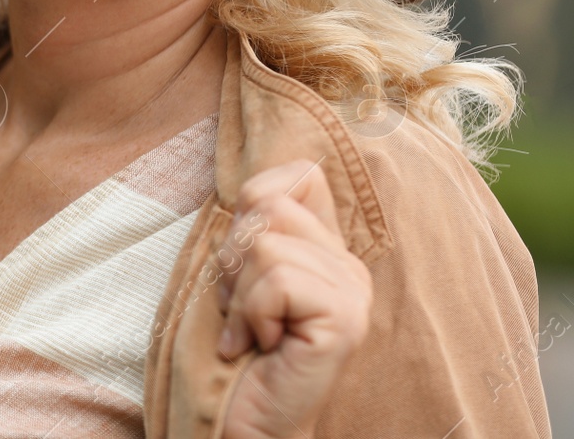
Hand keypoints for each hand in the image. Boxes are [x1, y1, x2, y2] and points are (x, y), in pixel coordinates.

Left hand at [217, 159, 372, 438]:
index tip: (244, 263)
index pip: (299, 174)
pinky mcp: (344, 318)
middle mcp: (348, 265)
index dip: (253, 202)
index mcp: (327, 248)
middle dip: (234, 256)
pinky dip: (252, 314)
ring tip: (253, 330)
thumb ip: (252, 230)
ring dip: (240, 293)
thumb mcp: (236, 275)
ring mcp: (353, 292)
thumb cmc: (236, 347)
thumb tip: (249, 189)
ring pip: (266, 243)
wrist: (247, 418)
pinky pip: (277, 281)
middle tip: (242, 307)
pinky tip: (266, 344)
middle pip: (269, 204)